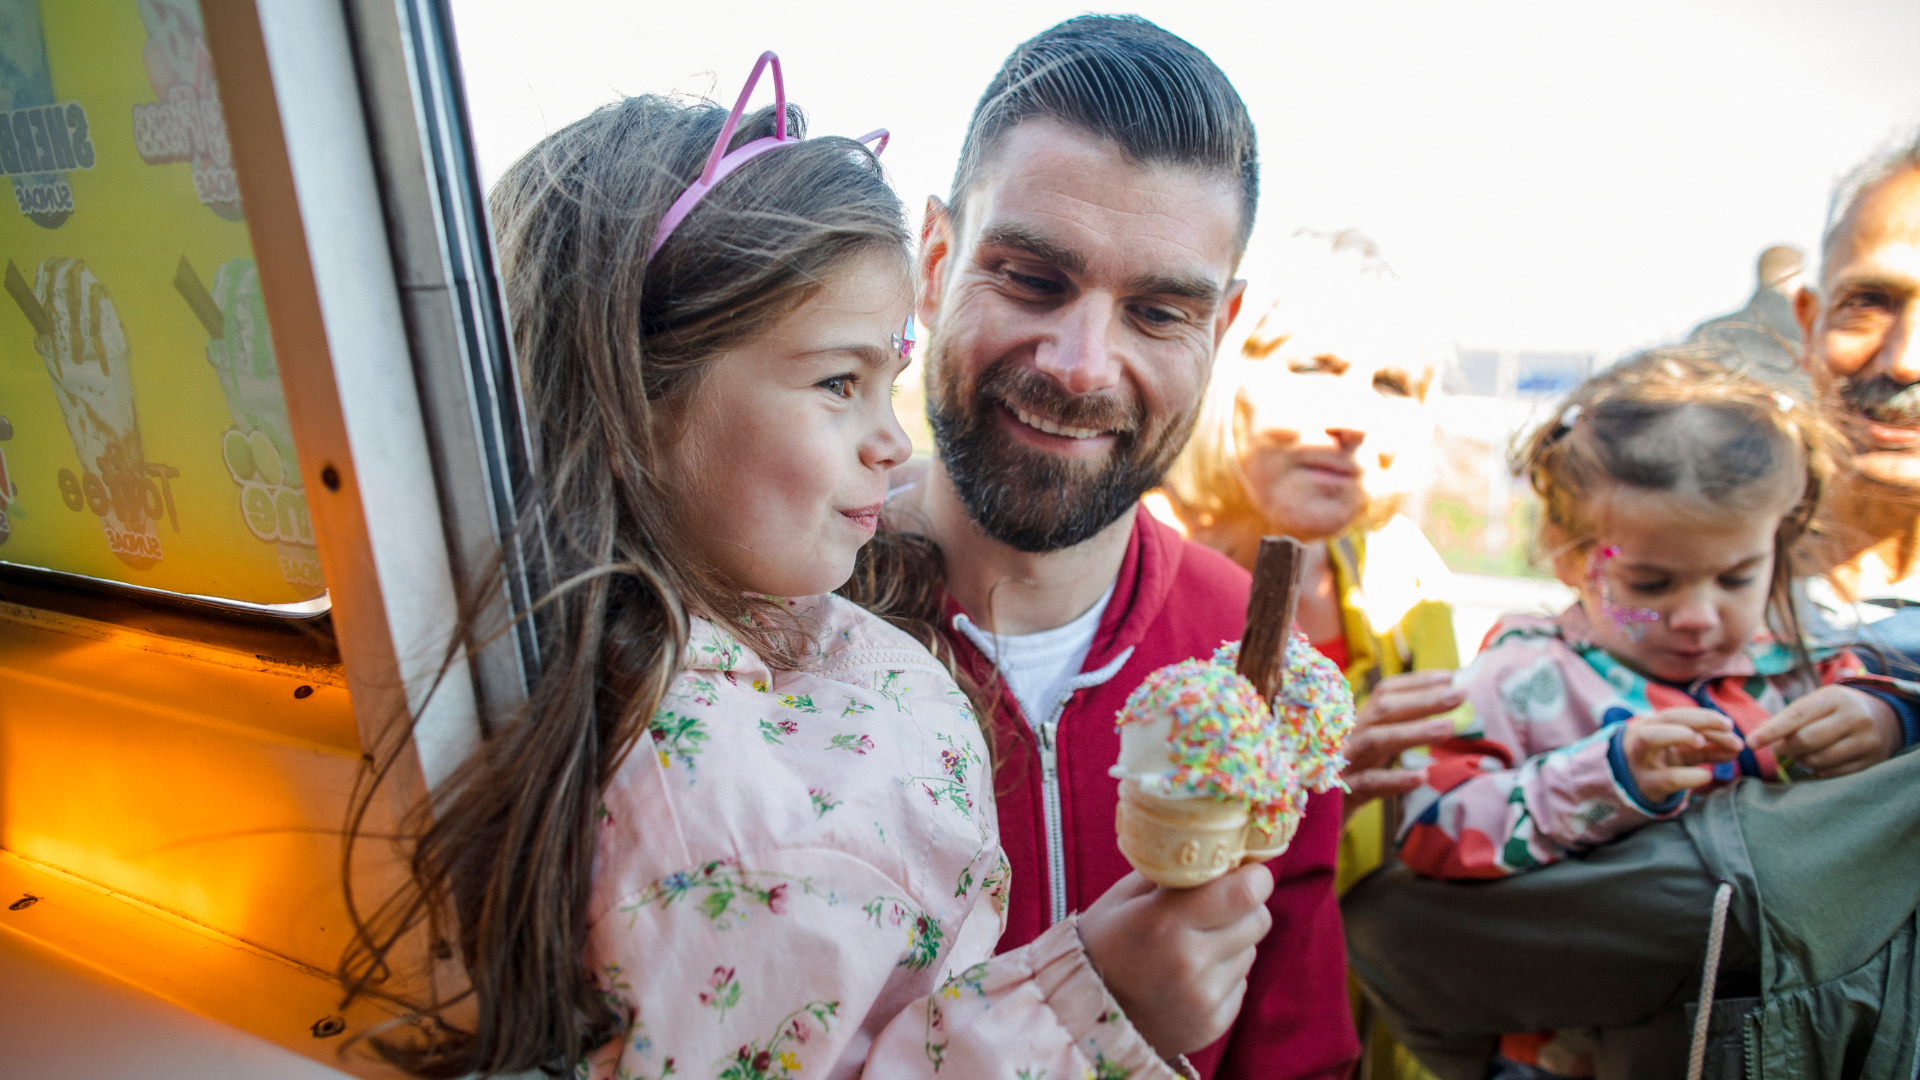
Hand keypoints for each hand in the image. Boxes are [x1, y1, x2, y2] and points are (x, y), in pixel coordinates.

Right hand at [1077, 865, 1273, 1058]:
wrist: (1081, 1017)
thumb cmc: (1101, 945)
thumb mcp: (1124, 898)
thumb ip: (1171, 873)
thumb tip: (1218, 851)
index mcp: (1164, 921)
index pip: (1246, 892)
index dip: (1253, 876)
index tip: (1244, 870)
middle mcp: (1189, 962)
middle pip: (1258, 919)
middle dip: (1243, 906)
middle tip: (1213, 907)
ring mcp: (1203, 998)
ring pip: (1250, 951)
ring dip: (1231, 942)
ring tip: (1191, 947)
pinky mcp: (1213, 1024)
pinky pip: (1241, 983)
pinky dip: (1223, 974)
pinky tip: (1189, 978)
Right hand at [1341, 670, 1462, 817]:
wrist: (1305, 829)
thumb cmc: (1341, 791)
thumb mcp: (1365, 760)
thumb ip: (1390, 740)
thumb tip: (1436, 722)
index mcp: (1353, 727)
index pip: (1383, 695)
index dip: (1416, 683)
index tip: (1450, 677)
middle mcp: (1344, 739)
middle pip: (1382, 711)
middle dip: (1423, 699)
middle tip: (1462, 694)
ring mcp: (1340, 766)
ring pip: (1375, 741)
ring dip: (1412, 732)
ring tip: (1448, 728)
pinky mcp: (1338, 797)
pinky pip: (1368, 784)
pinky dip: (1393, 779)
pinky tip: (1420, 777)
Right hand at [1623, 708, 1741, 803]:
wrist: (1629, 789)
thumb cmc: (1659, 764)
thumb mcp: (1681, 754)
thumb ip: (1707, 749)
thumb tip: (1738, 747)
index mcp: (1653, 727)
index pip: (1678, 715)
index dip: (1702, 716)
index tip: (1728, 724)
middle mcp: (1645, 736)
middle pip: (1666, 717)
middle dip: (1698, 719)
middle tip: (1728, 727)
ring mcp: (1642, 758)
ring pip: (1651, 737)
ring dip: (1682, 735)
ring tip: (1717, 746)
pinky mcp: (1648, 784)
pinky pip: (1666, 777)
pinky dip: (1689, 776)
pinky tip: (1707, 776)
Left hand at [1749, 686, 1902, 778]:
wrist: (1883, 717)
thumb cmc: (1835, 709)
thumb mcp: (1814, 703)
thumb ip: (1786, 718)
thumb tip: (1755, 737)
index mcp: (1834, 698)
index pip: (1795, 716)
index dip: (1771, 731)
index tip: (1750, 742)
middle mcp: (1853, 717)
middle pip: (1805, 741)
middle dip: (1786, 748)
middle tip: (1780, 749)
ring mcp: (1866, 740)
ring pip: (1818, 760)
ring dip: (1802, 761)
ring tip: (1803, 753)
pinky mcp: (1873, 761)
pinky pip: (1833, 774)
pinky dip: (1819, 770)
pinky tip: (1822, 760)